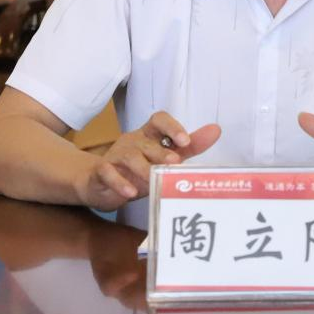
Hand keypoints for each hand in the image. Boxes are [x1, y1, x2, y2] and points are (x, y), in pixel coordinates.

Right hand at [75, 112, 220, 210]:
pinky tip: (131, 193)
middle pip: (146, 141)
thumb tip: (216, 130)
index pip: (159, 120)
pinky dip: (120, 182)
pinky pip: (109, 173)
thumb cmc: (137, 169)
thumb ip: (189, 146)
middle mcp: (133, 141)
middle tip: (175, 163)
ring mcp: (116, 156)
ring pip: (129, 156)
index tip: (185, 140)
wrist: (97, 182)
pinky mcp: (102, 171)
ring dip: (143, 168)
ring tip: (154, 178)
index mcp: (149, 135)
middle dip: (161, 152)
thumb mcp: (164, 157)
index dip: (172, 127)